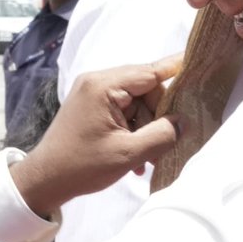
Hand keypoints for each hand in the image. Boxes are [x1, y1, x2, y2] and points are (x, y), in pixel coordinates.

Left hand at [10, 55, 181, 214]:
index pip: (150, 72)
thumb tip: (184, 122)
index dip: (175, 70)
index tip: (198, 60)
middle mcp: (97, 82)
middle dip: (158, 116)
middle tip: (164, 146)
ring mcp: (92, 93)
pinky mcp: (91, 106)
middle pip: (145, 89)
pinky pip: (123, 111)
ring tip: (147, 159)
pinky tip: (136, 157)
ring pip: (136, 103)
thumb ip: (161, 135)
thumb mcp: (127, 154)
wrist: (44, 181)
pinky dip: (133, 130)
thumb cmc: (81, 166)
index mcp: (104, 86)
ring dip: (147, 128)